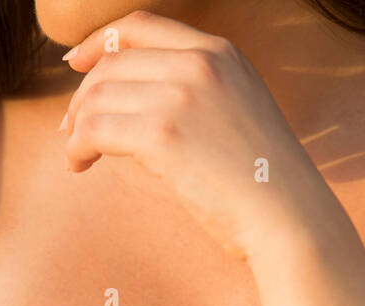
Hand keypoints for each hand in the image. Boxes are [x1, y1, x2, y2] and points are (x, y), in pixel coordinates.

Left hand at [59, 11, 339, 260]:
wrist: (291, 219)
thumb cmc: (267, 183)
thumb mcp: (241, 111)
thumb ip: (199, 91)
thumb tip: (135, 97)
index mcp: (220, 52)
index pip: (140, 27)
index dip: (99, 43)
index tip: (78, 65)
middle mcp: (199, 62)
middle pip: (112, 63)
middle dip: (83, 95)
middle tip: (73, 128)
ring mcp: (180, 96)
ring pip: (97, 96)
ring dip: (78, 125)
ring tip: (79, 153)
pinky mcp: (161, 134)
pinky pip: (93, 130)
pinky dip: (77, 148)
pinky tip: (80, 165)